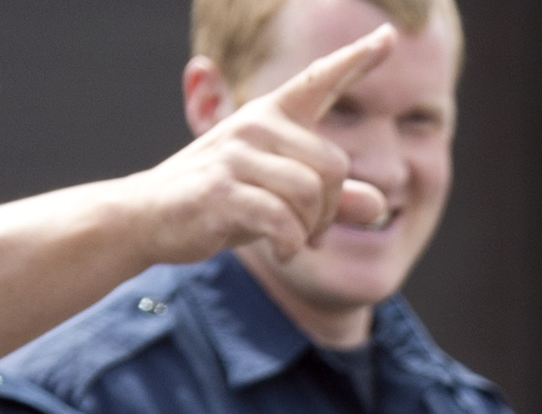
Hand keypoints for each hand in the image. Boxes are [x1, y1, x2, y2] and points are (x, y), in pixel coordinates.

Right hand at [126, 26, 395, 261]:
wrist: (151, 216)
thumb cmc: (223, 201)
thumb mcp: (283, 198)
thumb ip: (332, 202)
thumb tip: (377, 205)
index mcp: (272, 116)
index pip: (321, 80)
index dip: (358, 59)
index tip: (390, 35)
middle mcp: (256, 124)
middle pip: (334, 166)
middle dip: (332, 209)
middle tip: (312, 231)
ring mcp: (236, 153)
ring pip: (312, 193)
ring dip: (310, 229)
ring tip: (290, 238)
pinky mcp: (222, 188)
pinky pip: (284, 219)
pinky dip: (290, 243)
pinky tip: (281, 250)